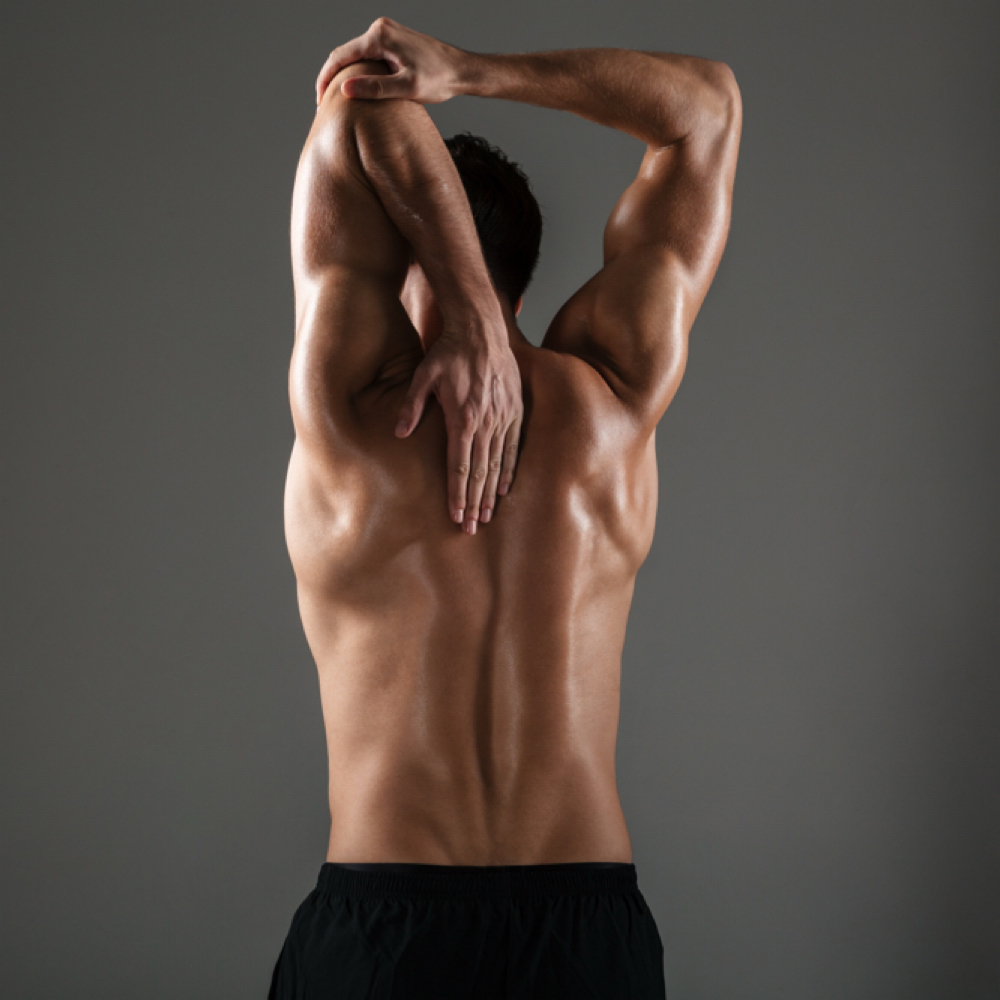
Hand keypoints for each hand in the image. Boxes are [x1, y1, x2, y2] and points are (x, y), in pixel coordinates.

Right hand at [316, 18, 464, 105]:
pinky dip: (358, 71)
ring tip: (336, 100)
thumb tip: (345, 90)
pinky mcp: (393, 40)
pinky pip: (367, 55)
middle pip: (345, 53)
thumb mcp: (406, 88)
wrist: (462, 70)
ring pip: (355, 54)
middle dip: (331, 78)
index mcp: (380, 36)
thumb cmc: (439, 79)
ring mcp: (387, 32)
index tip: (319, 102)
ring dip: (344, 75)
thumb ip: (375, 88)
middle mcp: (380, 29)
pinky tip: (356, 89)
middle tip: (323, 105)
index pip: (341, 56)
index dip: (325, 80)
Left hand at [396, 326, 522, 534]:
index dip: (457, 495)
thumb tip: (399, 433)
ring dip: (491, 494)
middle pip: (479, 472)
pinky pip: (513, 447)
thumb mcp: (422, 375)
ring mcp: (503, 418)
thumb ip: (411, 406)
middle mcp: (485, 423)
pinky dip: (509, 470)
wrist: (482, 329)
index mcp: (462, 418)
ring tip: (487, 517)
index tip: (456, 517)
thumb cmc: (448, 352)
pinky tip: (504, 489)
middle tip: (471, 529)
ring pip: (497, 464)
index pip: (459, 466)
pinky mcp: (514, 411)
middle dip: (474, 503)